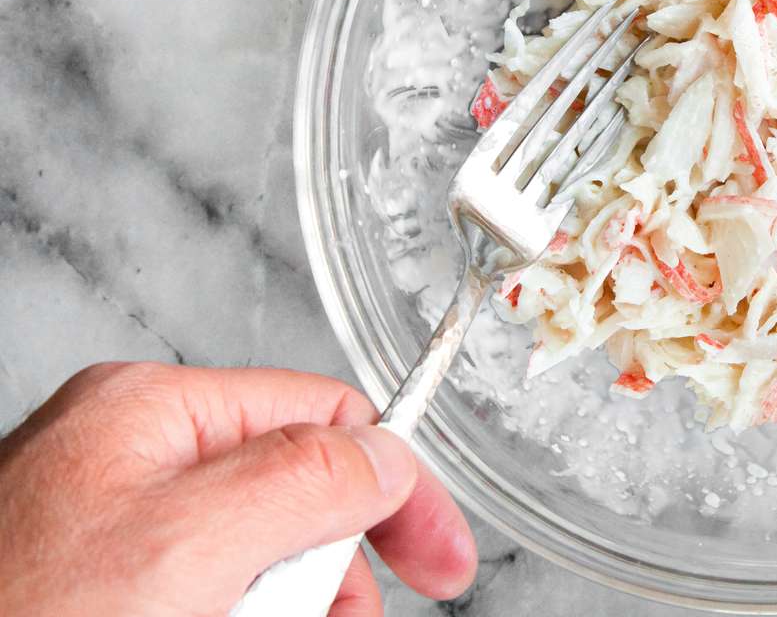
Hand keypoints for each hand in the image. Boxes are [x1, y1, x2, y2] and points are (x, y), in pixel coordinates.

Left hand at [0, 363, 476, 615]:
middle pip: (290, 497)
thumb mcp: (186, 547)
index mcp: (148, 417)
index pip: (321, 418)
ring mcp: (105, 539)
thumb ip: (302, 481)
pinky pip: (202, 598)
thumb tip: (387, 459)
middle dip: (329, 572)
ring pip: (248, 566)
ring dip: (281, 609)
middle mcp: (125, 465)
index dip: (395, 489)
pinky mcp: (99, 596)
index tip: (439, 566)